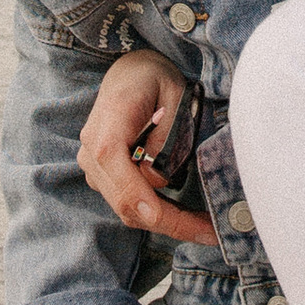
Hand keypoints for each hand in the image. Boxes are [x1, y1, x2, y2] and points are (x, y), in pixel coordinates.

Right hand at [76, 50, 219, 245]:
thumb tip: (157, 178)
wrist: (127, 71)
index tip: (179, 222)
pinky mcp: (102, 175)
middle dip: (172, 224)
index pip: (124, 180)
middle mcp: (92, 154)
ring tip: (206, 226)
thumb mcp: (172, 95)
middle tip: (212, 232)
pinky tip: (186, 216)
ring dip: (167, 222)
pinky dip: (157, 212)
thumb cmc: (152, 78)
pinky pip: (129, 203)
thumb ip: (165, 137)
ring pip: (129, 210)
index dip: (151, 206)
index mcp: (107, 131)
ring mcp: (93, 167)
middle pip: (128, 204)